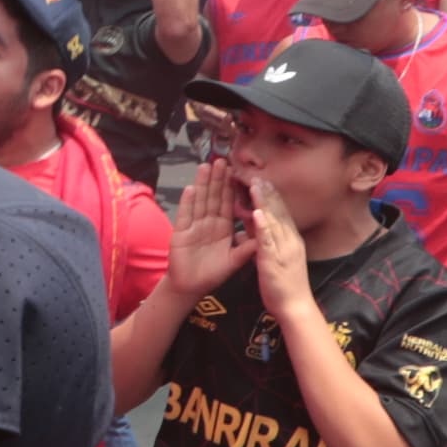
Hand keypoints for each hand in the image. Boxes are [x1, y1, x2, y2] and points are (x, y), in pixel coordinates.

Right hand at [168, 155, 259, 296]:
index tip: (236, 171)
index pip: (229, 203)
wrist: (191, 287)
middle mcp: (208, 223)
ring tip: (206, 166)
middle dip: (217, 179)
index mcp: (223, 227)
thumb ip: (247, 247)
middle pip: (214, 197)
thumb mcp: (234, 260)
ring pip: (200, 201)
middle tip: (222, 160)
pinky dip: (188, 203)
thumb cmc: (212, 274)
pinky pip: (185, 215)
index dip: (232, 187)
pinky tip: (191, 189)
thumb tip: (265, 235)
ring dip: (203, 184)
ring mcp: (194, 226)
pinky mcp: (181, 232)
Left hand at [243, 171, 312, 312]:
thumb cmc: (284, 284)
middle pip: (279, 212)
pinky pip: (268, 241)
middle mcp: (289, 240)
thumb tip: (250, 226)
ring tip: (256, 184)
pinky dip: (263, 226)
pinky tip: (257, 213)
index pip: (281, 212)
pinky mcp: (275, 261)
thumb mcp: (274, 257)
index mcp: (290, 239)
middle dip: (268, 192)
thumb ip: (263, 240)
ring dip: (265, 202)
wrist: (295, 307)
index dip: (272, 195)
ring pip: (274, 222)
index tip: (263, 179)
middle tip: (258, 174)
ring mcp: (284, 249)